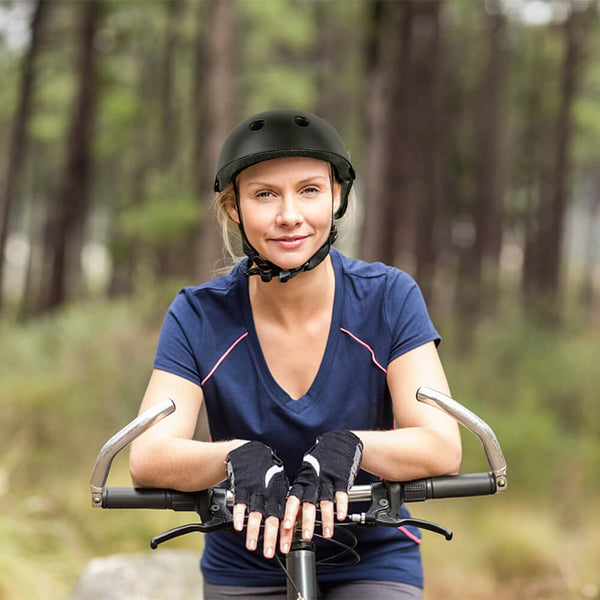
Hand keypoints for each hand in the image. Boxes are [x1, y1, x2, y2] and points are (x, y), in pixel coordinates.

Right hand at [226, 441, 288, 557]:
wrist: (250, 451)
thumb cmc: (267, 471)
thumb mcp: (281, 485)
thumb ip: (288, 503)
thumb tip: (300, 520)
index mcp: (280, 495)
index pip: (284, 517)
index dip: (285, 534)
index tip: (285, 549)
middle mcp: (268, 494)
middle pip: (271, 518)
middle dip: (271, 536)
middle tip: (270, 553)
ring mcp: (255, 491)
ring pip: (255, 513)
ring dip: (254, 531)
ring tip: (252, 546)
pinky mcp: (242, 487)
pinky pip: (240, 503)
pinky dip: (239, 515)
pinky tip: (238, 527)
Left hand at [280, 430, 362, 550]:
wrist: (338, 442)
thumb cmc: (320, 462)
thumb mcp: (308, 477)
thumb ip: (302, 497)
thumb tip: (294, 519)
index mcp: (303, 481)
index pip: (293, 499)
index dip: (289, 514)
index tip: (286, 528)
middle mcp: (314, 481)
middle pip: (309, 503)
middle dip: (307, 521)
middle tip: (306, 536)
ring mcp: (328, 479)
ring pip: (325, 501)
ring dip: (326, 518)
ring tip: (326, 534)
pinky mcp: (341, 478)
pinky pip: (341, 493)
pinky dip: (341, 505)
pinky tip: (341, 516)